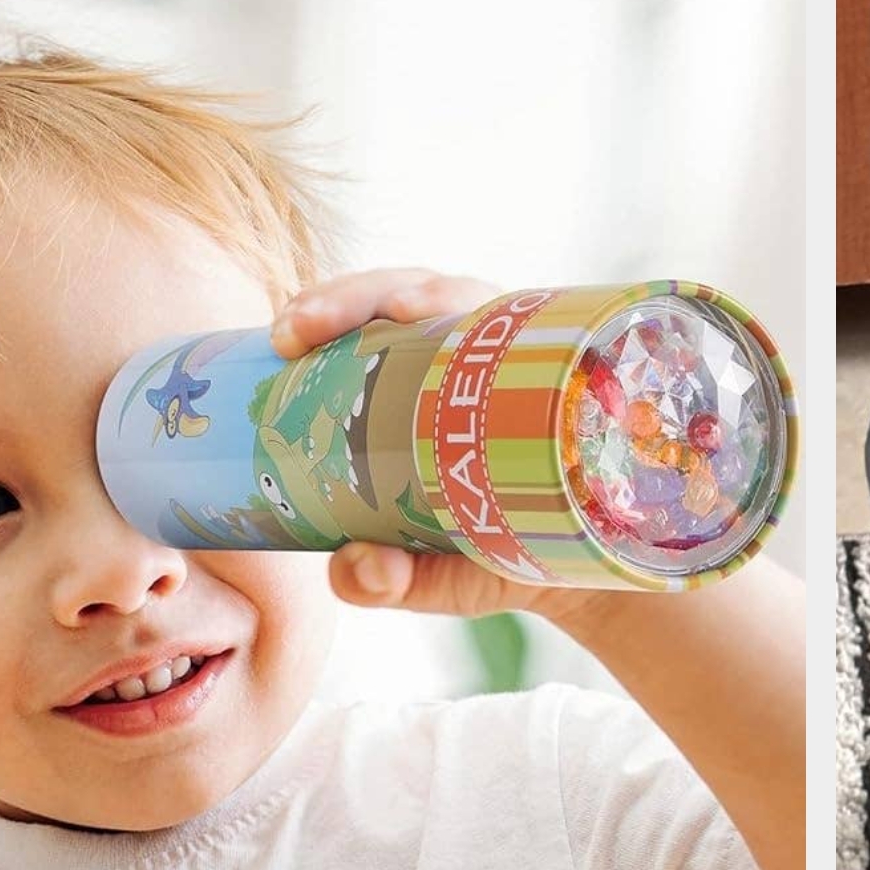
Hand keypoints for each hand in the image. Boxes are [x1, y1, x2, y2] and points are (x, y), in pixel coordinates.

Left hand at [270, 270, 608, 631]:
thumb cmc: (495, 554)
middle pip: (400, 296)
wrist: (587, 575)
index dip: (323, 312)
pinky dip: (511, 311)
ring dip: (424, 290)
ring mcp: (517, 351)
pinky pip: (540, 322)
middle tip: (304, 325)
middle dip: (352, 296)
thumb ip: (385, 580)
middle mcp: (463, 354)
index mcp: (415, 384)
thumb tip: (352, 568)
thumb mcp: (432, 576)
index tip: (283, 335)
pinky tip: (479, 312)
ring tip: (398, 307)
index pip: (361, 325)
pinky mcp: (568, 360)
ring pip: (463, 294)